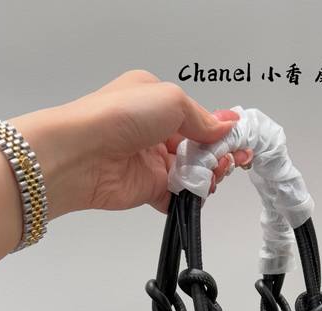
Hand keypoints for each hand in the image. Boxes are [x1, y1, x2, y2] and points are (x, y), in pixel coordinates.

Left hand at [11, 70, 253, 218]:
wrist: (82, 154)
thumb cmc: (119, 116)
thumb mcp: (172, 100)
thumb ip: (203, 119)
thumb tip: (226, 127)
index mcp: (156, 101)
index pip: (198, 118)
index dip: (220, 130)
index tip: (239, 141)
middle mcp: (153, 131)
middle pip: (199, 148)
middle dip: (218, 156)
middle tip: (227, 162)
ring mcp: (151, 162)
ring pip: (192, 173)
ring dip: (207, 176)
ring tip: (210, 176)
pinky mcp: (147, 189)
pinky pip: (177, 197)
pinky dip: (190, 198)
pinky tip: (196, 193)